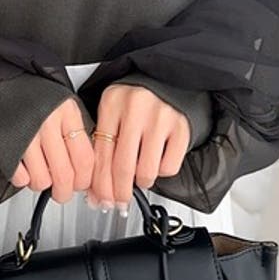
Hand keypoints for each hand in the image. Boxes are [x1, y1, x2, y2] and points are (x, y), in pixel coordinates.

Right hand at [10, 98, 94, 202]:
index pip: (85, 158)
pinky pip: (20, 177)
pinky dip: (23, 179)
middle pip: (64, 174)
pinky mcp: (4, 144)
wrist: (2, 84)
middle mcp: (47, 122)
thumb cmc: (36, 98)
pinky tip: (25, 168)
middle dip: (65, 192)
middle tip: (63, 193)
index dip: (85, 180)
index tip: (82, 184)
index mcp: (67, 112)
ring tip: (41, 176)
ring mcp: (25, 134)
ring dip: (43, 185)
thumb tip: (87, 170)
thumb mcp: (64, 106)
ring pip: (42, 180)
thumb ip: (77, 133)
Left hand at [87, 84, 189, 213]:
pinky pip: (169, 167)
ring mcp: (160, 118)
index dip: (99, 184)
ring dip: (141, 183)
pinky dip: (161, 172)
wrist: (167, 77)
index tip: (99, 199)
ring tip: (139, 178)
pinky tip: (156, 162)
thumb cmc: (135, 99)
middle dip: (119, 193)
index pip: (101, 154)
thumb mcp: (112, 112)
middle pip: (122, 166)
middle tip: (119, 202)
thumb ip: (102, 145)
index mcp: (112, 103)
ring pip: (146, 171)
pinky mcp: (181, 128)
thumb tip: (97, 190)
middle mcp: (136, 109)